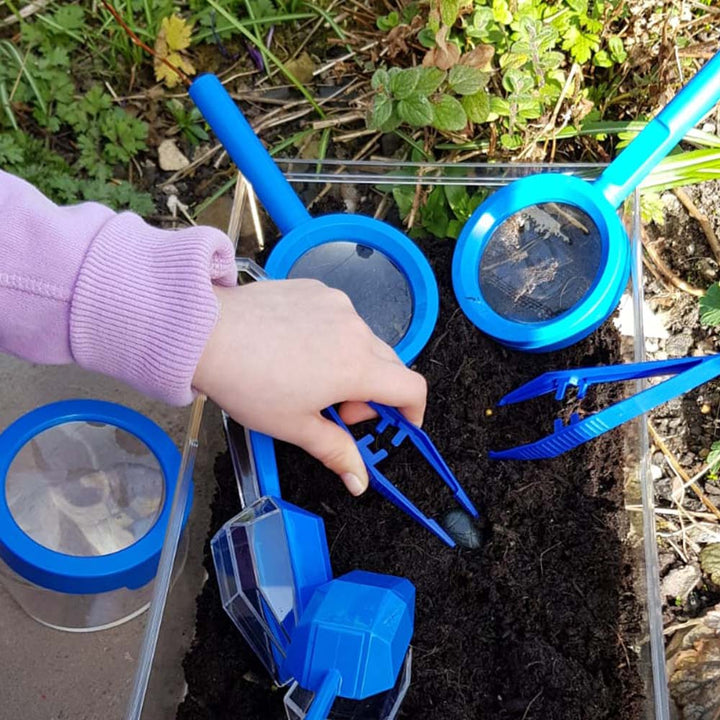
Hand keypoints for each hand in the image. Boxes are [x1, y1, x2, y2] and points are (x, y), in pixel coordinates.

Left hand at [193, 280, 426, 494]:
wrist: (203, 332)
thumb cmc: (248, 383)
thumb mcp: (295, 426)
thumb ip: (336, 451)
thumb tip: (360, 481)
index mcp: (357, 367)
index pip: (411, 388)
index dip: (412, 411)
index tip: (399, 424)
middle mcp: (355, 329)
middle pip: (388, 366)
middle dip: (373, 393)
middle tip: (334, 410)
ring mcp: (336, 303)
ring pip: (363, 340)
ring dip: (351, 364)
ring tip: (309, 377)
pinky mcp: (315, 288)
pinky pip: (339, 317)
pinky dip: (331, 337)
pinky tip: (296, 347)